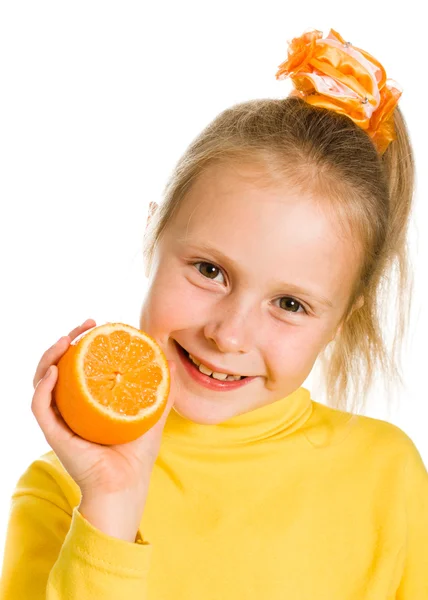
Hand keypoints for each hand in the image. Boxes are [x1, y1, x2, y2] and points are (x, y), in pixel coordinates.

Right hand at [31, 319, 176, 497]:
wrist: (127, 485)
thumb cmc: (137, 455)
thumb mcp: (152, 415)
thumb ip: (161, 390)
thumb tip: (170, 361)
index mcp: (87, 402)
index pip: (77, 365)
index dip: (82, 342)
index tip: (96, 325)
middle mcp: (70, 407)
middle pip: (57, 366)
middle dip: (65, 341)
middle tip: (84, 326)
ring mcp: (61, 419)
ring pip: (41, 381)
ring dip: (48, 357)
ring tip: (64, 340)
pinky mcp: (54, 434)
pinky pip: (39, 406)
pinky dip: (43, 387)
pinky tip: (55, 371)